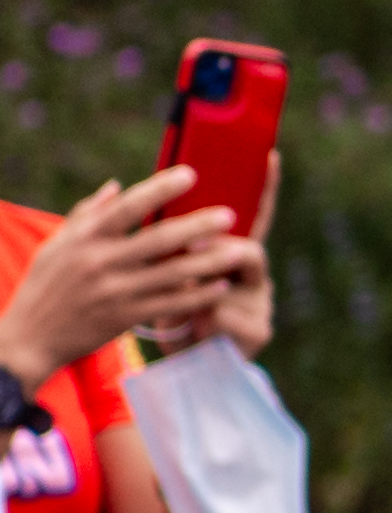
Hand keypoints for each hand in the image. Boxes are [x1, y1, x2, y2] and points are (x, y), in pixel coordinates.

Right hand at [0, 169, 247, 383]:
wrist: (30, 338)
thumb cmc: (46, 285)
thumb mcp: (57, 245)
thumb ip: (88, 214)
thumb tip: (116, 185)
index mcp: (84, 238)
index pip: (127, 207)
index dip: (160, 189)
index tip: (191, 174)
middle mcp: (100, 262)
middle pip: (159, 239)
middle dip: (198, 226)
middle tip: (230, 215)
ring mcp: (114, 292)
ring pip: (172, 274)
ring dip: (209, 262)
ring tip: (240, 250)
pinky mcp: (125, 318)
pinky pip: (170, 305)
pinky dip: (198, 296)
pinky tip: (221, 286)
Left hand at [181, 151, 276, 357]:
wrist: (188, 366)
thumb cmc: (175, 313)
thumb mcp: (171, 273)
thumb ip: (173, 244)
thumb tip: (159, 211)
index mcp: (236, 255)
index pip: (255, 216)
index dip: (264, 187)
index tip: (269, 157)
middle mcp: (255, 275)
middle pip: (248, 248)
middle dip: (217, 253)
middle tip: (190, 256)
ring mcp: (261, 303)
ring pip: (231, 283)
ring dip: (200, 292)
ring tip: (182, 305)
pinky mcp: (258, 331)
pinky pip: (227, 315)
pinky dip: (202, 321)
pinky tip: (197, 330)